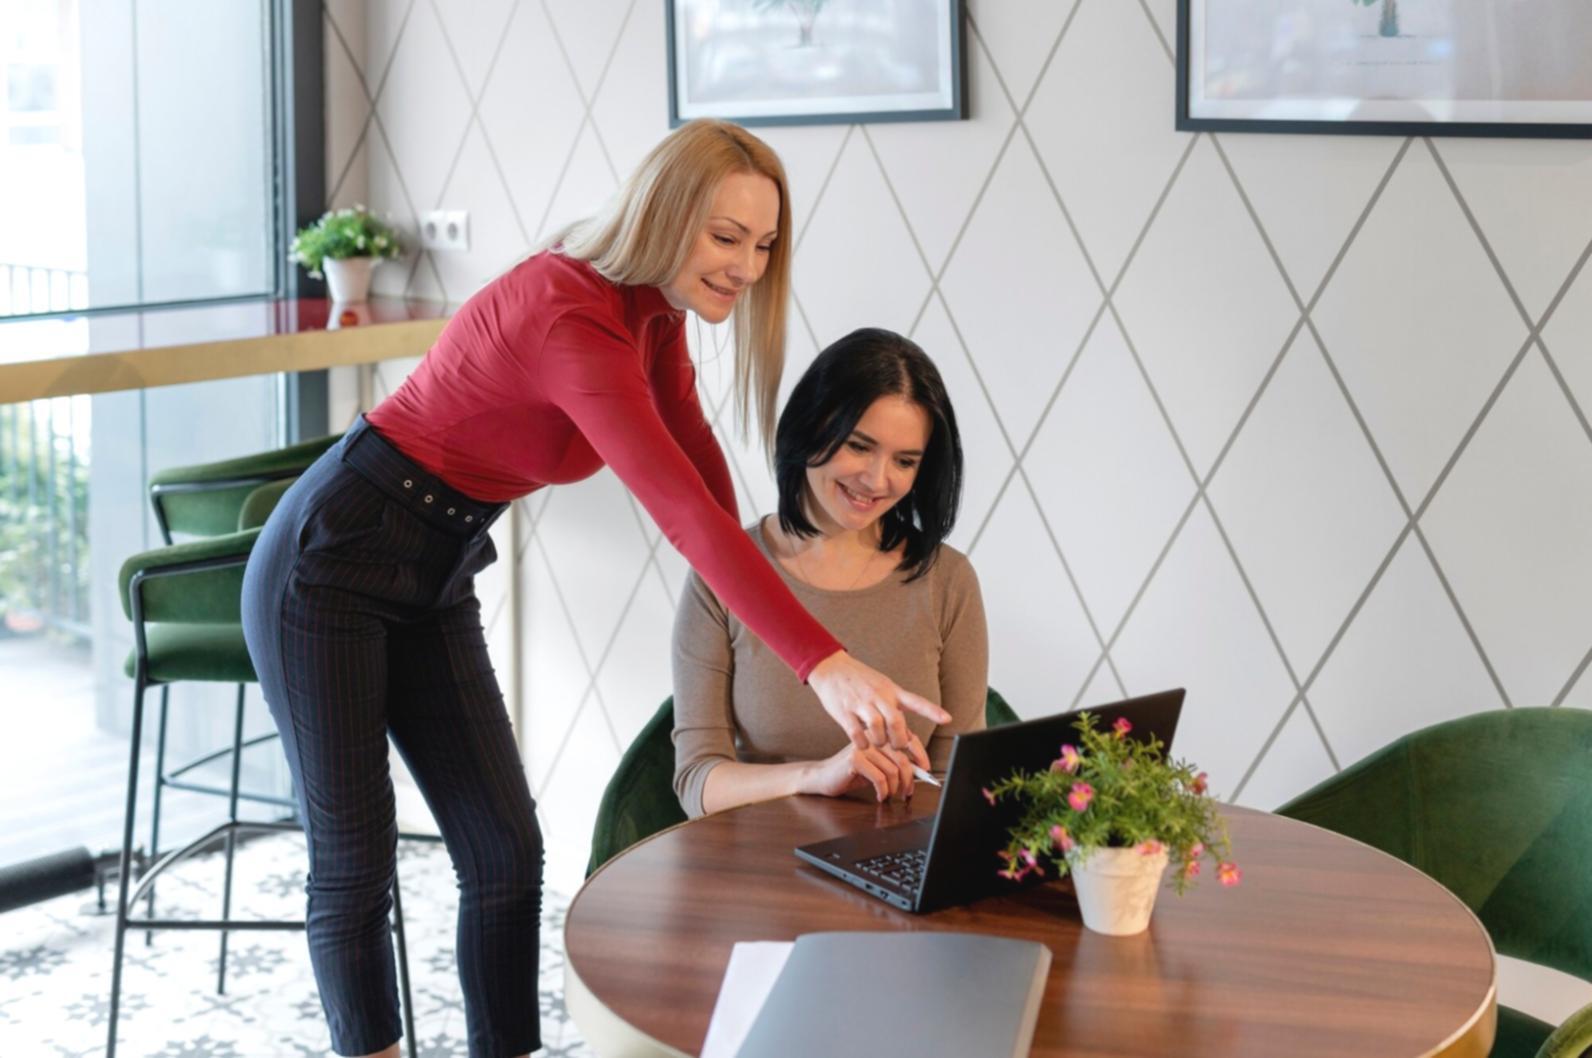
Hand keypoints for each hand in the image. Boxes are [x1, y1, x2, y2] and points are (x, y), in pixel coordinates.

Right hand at [801, 736, 924, 801]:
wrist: (823, 777)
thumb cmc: (851, 773)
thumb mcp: (876, 766)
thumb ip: (894, 764)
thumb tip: (918, 772)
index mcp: (880, 735)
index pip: (908, 739)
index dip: (921, 756)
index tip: (927, 772)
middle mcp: (873, 736)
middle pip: (902, 758)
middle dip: (909, 780)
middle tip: (907, 793)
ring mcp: (863, 746)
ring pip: (892, 770)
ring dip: (895, 788)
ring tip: (890, 795)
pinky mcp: (855, 759)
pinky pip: (880, 778)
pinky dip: (884, 791)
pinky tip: (880, 796)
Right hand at [807, 651, 949, 769]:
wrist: (831, 667)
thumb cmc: (859, 680)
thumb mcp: (882, 686)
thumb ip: (894, 707)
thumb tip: (908, 735)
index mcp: (891, 690)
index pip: (916, 701)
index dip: (932, 711)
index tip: (948, 719)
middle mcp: (879, 696)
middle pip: (896, 721)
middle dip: (899, 740)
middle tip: (896, 747)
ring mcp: (861, 703)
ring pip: (877, 728)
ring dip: (880, 741)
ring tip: (878, 743)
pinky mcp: (844, 711)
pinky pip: (856, 732)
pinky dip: (862, 742)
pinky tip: (862, 744)